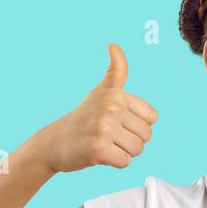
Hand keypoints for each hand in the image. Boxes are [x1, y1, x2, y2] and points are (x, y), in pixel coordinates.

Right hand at [38, 43, 158, 172]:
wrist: (54, 142)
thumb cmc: (84, 118)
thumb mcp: (101, 91)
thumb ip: (115, 71)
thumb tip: (114, 45)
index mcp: (115, 93)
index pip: (152, 118)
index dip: (137, 124)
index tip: (116, 121)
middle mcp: (110, 107)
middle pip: (146, 135)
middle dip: (130, 140)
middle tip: (108, 136)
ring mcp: (103, 127)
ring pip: (137, 149)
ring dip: (123, 152)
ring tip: (104, 144)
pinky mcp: (98, 149)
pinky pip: (125, 162)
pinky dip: (114, 163)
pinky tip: (99, 154)